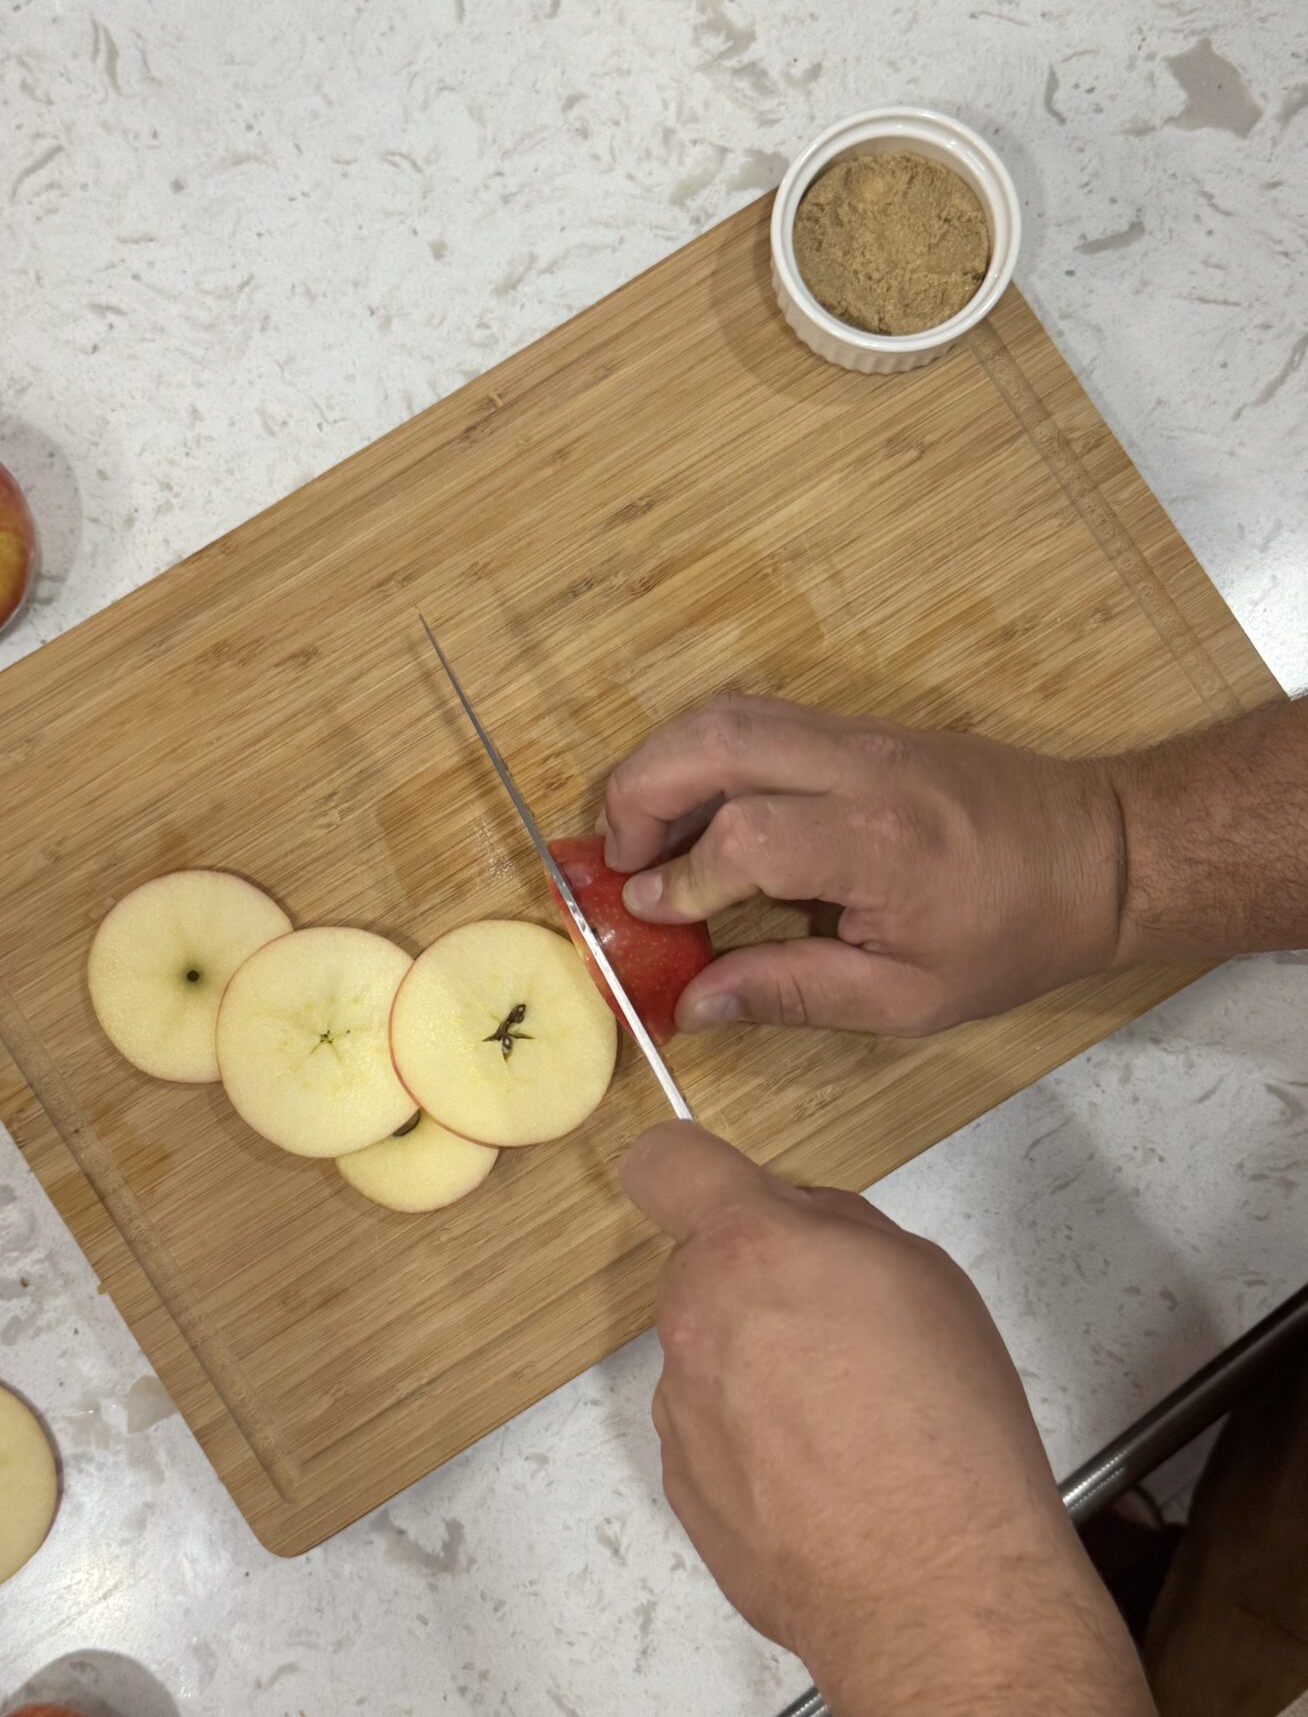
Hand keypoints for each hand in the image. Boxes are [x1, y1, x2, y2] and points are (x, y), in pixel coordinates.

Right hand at [600, 696, 1124, 1033]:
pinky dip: (701, 753)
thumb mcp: (910, 997)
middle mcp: (860, 768)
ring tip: (641, 834)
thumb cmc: (1015, 934)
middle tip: (617, 858)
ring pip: (728, 713)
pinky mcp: (858, 726)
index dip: (680, 877)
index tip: (648, 914)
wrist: (1099, 851)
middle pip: (714, 740)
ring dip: (663, 763)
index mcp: (879, 844)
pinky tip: (691, 810)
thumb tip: (694, 1003)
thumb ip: (794, 992)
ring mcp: (859, 734)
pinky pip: (758, 718)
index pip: (744, 836)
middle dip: (640, 792)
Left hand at [624, 1120, 1241, 1716]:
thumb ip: (838, 1230)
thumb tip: (795, 1228)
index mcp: (749, 1250)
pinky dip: (754, 1449)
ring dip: (757, 1373)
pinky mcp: (683, 1489)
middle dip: (760, 1289)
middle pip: (705, 1274)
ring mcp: (680, 1412)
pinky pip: (713, 1436)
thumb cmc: (947, 1420)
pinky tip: (826, 1488)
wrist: (933, 1588)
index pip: (664, 1166)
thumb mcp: (926, 1277)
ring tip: (849, 1432)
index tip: (718, 1194)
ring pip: (710, 1359)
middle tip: (847, 1339)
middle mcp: (693, 1322)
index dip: (687, 1171)